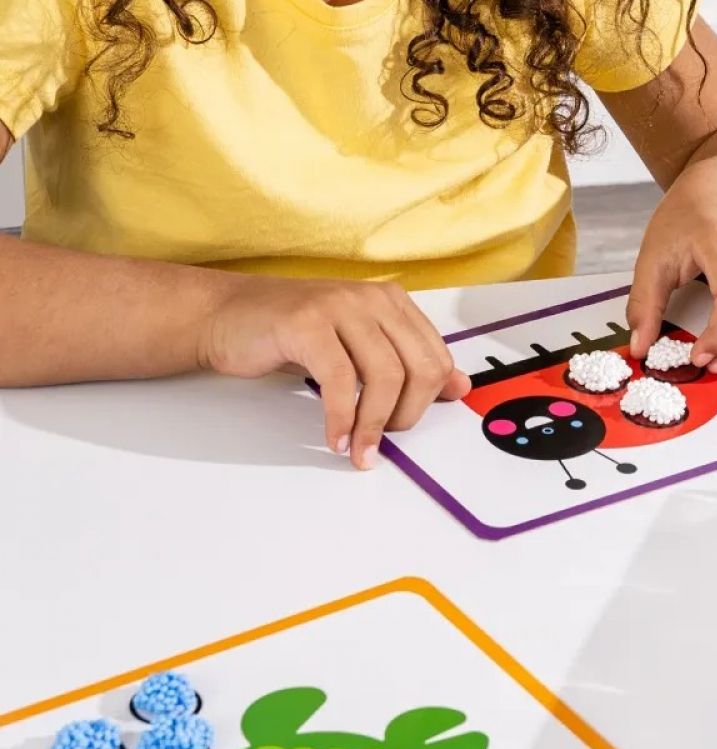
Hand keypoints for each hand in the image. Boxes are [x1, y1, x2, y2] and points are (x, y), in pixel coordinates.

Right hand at [197, 277, 469, 468]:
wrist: (224, 314)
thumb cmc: (291, 334)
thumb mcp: (358, 347)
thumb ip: (407, 364)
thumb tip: (459, 387)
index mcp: (392, 302)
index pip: (436, 358)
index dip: (427, 401)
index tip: (405, 427)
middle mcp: (372, 299)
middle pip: (420, 368)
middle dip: (407, 415)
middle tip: (381, 440)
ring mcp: (340, 307)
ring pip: (385, 376)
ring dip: (374, 425)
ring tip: (358, 448)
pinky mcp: (307, 323)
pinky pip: (341, 381)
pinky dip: (341, 419)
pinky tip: (335, 438)